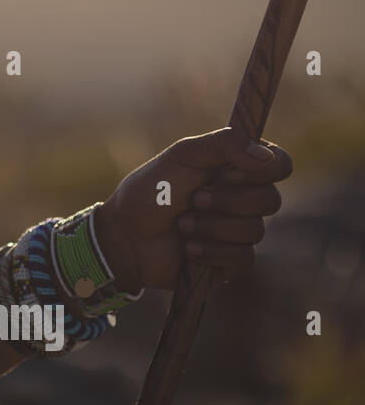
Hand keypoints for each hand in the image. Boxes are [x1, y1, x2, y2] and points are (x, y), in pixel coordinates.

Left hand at [92, 126, 292, 292]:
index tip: (226, 172)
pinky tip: (188, 248)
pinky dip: (212, 251)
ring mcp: (238, 230)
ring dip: (212, 226)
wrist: (125, 235)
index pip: (280, 163)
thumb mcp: (182, 155)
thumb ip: (224, 144)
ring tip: (182, 224)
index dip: (261, 170)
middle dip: (227, 201)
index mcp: (237, 168)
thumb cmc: (150, 191)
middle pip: (271, 199)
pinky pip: (243, 258)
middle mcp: (243, 198)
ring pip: (255, 230)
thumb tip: (266, 155)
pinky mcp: (230, 260)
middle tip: (193, 199)